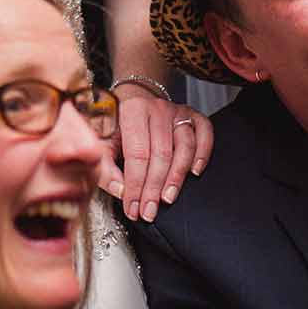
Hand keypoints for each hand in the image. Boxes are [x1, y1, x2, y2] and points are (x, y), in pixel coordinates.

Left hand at [101, 88, 213, 221]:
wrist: (133, 97)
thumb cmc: (118, 121)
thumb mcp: (102, 139)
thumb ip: (105, 165)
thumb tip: (120, 190)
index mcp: (132, 110)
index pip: (137, 154)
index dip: (135, 185)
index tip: (133, 207)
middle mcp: (158, 109)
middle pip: (161, 154)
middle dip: (154, 188)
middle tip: (149, 211)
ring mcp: (177, 112)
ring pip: (184, 146)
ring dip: (177, 177)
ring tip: (167, 198)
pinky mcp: (193, 115)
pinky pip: (205, 134)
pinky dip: (203, 153)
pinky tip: (194, 172)